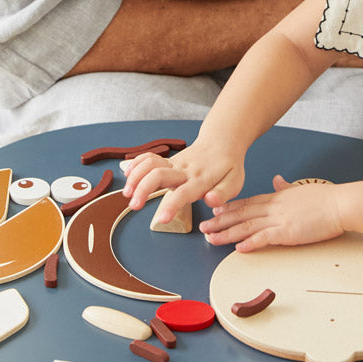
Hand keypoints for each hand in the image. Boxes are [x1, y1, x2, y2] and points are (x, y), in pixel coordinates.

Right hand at [121, 138, 245, 225]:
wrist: (222, 141)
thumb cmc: (228, 165)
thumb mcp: (235, 181)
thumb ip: (222, 193)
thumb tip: (210, 201)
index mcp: (200, 180)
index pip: (183, 193)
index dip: (171, 206)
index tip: (162, 219)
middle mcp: (184, 170)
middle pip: (157, 175)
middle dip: (142, 189)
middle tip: (134, 205)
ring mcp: (174, 164)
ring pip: (149, 165)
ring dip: (135, 178)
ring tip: (127, 194)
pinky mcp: (168, 161)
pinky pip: (148, 158)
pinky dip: (135, 164)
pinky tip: (128, 176)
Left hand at [200, 175, 344, 251]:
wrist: (340, 204)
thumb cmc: (326, 199)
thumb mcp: (301, 188)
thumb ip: (286, 187)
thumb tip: (278, 180)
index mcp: (277, 198)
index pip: (247, 203)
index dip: (229, 208)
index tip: (215, 212)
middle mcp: (274, 207)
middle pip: (241, 214)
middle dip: (220, 222)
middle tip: (203, 228)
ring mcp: (280, 219)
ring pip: (247, 226)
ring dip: (227, 234)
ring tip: (212, 239)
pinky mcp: (288, 232)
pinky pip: (265, 238)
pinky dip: (250, 243)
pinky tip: (238, 248)